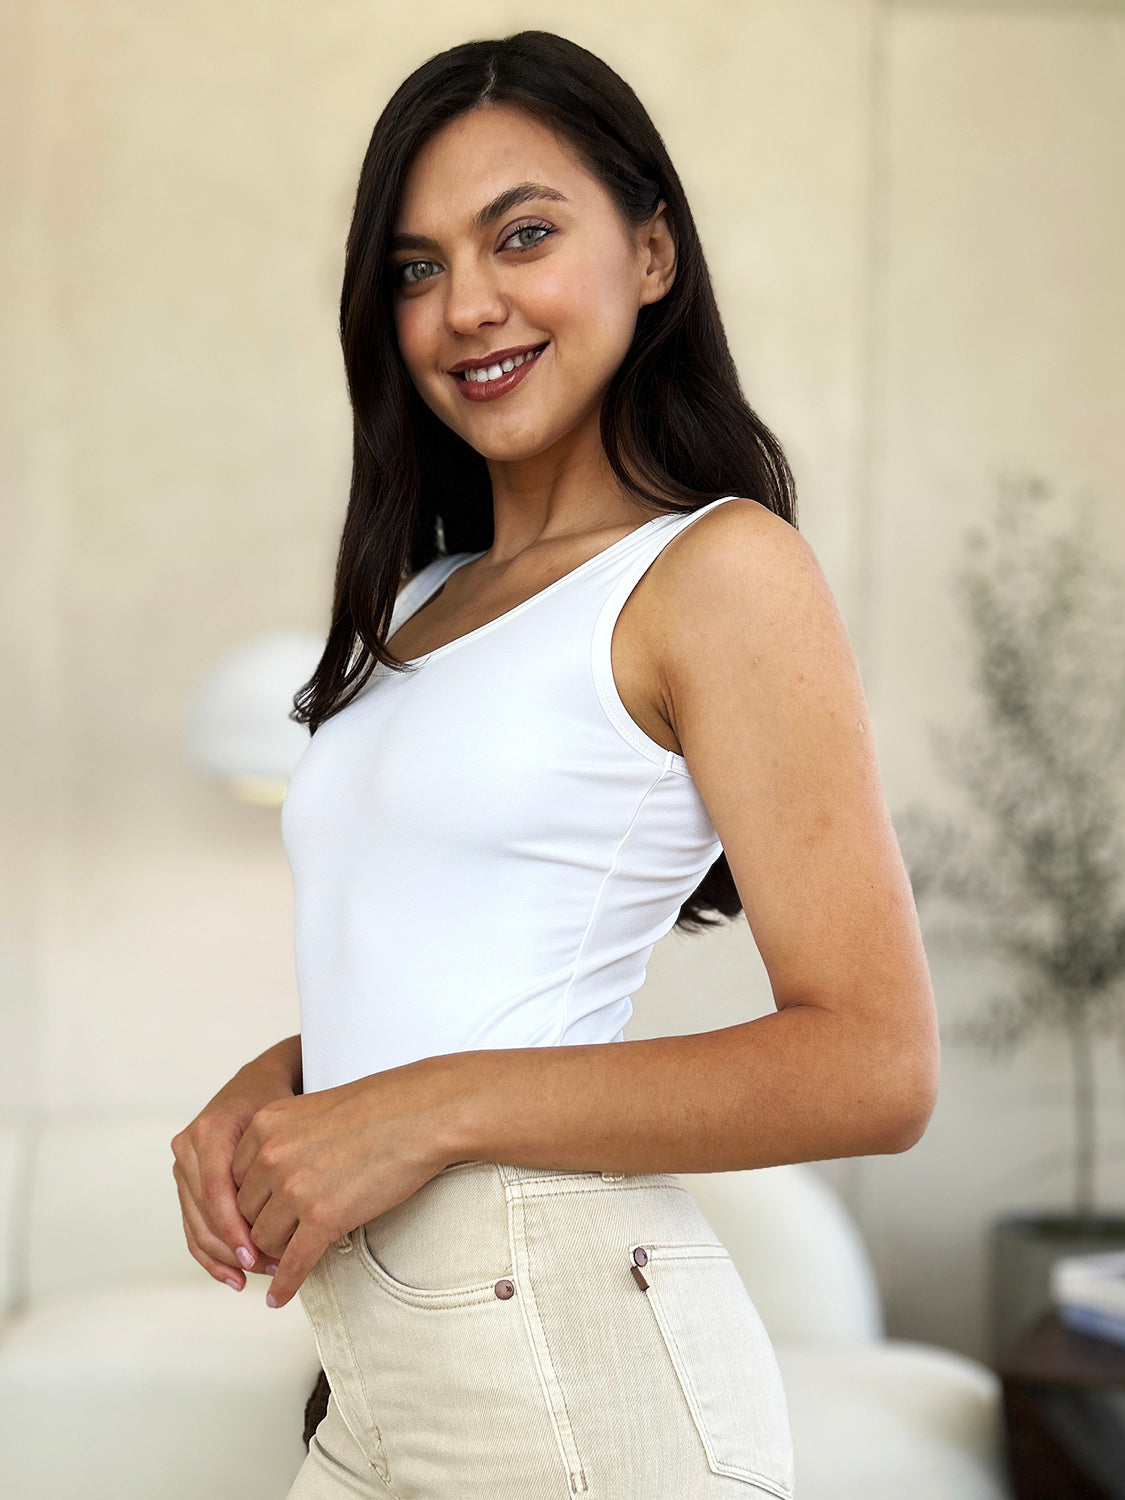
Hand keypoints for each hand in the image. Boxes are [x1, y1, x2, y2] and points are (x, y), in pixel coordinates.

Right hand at [171, 1048, 299, 1292]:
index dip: (232, 1228)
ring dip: (224, 1257)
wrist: (257, 1081)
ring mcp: (183, 1164)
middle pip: (202, 1212)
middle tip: (267, 1270)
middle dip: (233, 1248)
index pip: (215, 1190)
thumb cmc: (278, 1100)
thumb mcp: (283, 1121)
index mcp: (210, 1130)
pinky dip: (212, 1254)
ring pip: (195, 1224)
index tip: (255, 1256)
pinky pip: (193, 1224)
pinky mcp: (186, 1180)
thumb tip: (294, 1213)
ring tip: (257, 1276)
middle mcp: (188, 1147)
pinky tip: (234, 1276)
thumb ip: (280, 1160)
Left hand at [229, 1061, 451, 1308]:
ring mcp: (296, 1188)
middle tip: (275, 1241)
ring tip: (284, 1261)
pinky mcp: (323, 1218)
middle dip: (260, 1228)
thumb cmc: (380, 1106)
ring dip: (275, 1254)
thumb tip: (272, 1180)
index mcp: (264, 1124)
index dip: (250, 1201)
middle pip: (245, 1212)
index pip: (234, 1178)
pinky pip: (293, 1263)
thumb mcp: (311, 1110)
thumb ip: (283, 1140)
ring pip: (264, 1240)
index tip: (262, 1213)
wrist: (421, 1114)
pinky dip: (284, 1285)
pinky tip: (279, 1297)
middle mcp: (271, 1156)